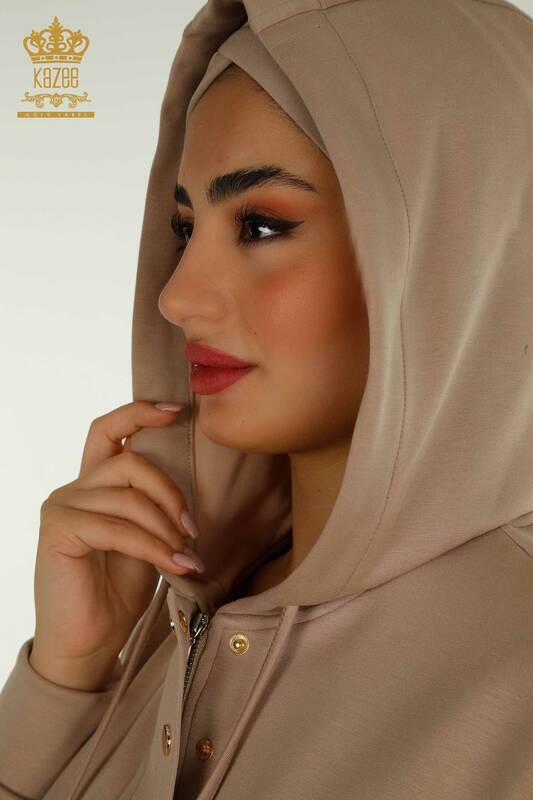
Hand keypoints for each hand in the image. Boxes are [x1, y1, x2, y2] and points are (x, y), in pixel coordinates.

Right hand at [30, 400, 202, 689]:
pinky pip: (117, 527)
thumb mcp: (146, 538)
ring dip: (165, 527)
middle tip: (192, 529)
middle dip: (170, 491)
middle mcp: (74, 489)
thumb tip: (192, 489)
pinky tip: (174, 564)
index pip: (108, 431)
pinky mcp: (59, 531)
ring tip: (185, 554)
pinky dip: (152, 546)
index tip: (177, 411)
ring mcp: (62, 507)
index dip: (139, 414)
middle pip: (130, 462)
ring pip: (128, 496)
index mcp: (94, 484)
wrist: (90, 641)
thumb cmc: (118, 590)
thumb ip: (155, 507)